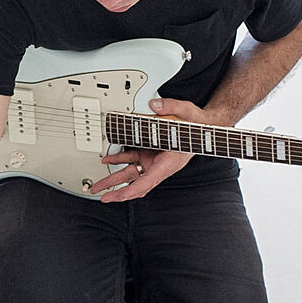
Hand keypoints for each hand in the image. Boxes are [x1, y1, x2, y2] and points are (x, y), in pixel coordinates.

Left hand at [87, 94, 201, 203]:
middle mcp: (159, 166)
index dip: (129, 192)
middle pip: (135, 185)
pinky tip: (108, 158)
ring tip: (98, 184)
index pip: (146, 183)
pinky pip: (131, 160)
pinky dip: (118, 160)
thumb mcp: (188, 112)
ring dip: (113, 180)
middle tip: (101, 196)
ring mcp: (153, 161)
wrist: (202, 128)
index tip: (115, 196)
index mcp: (168, 163)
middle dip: (116, 192)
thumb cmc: (197, 127)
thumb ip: (172, 106)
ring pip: (130, 174)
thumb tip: (154, 105)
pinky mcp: (149, 153)